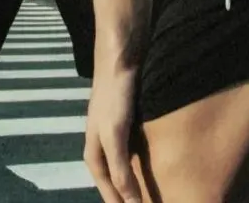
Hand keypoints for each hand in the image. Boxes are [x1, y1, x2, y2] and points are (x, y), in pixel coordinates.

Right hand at [84, 53, 140, 202]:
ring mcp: (114, 134)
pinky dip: (142, 164)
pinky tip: (154, 167)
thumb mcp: (114, 136)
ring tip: (151, 194)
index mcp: (94, 154)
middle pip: (114, 181)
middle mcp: (102, 146)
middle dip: (125, 197)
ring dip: (135, 182)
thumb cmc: (113, 99)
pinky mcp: (126, 123)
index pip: (108, 191)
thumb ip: (120, 170)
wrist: (119, 61)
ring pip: (124, 166)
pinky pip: (134, 152)